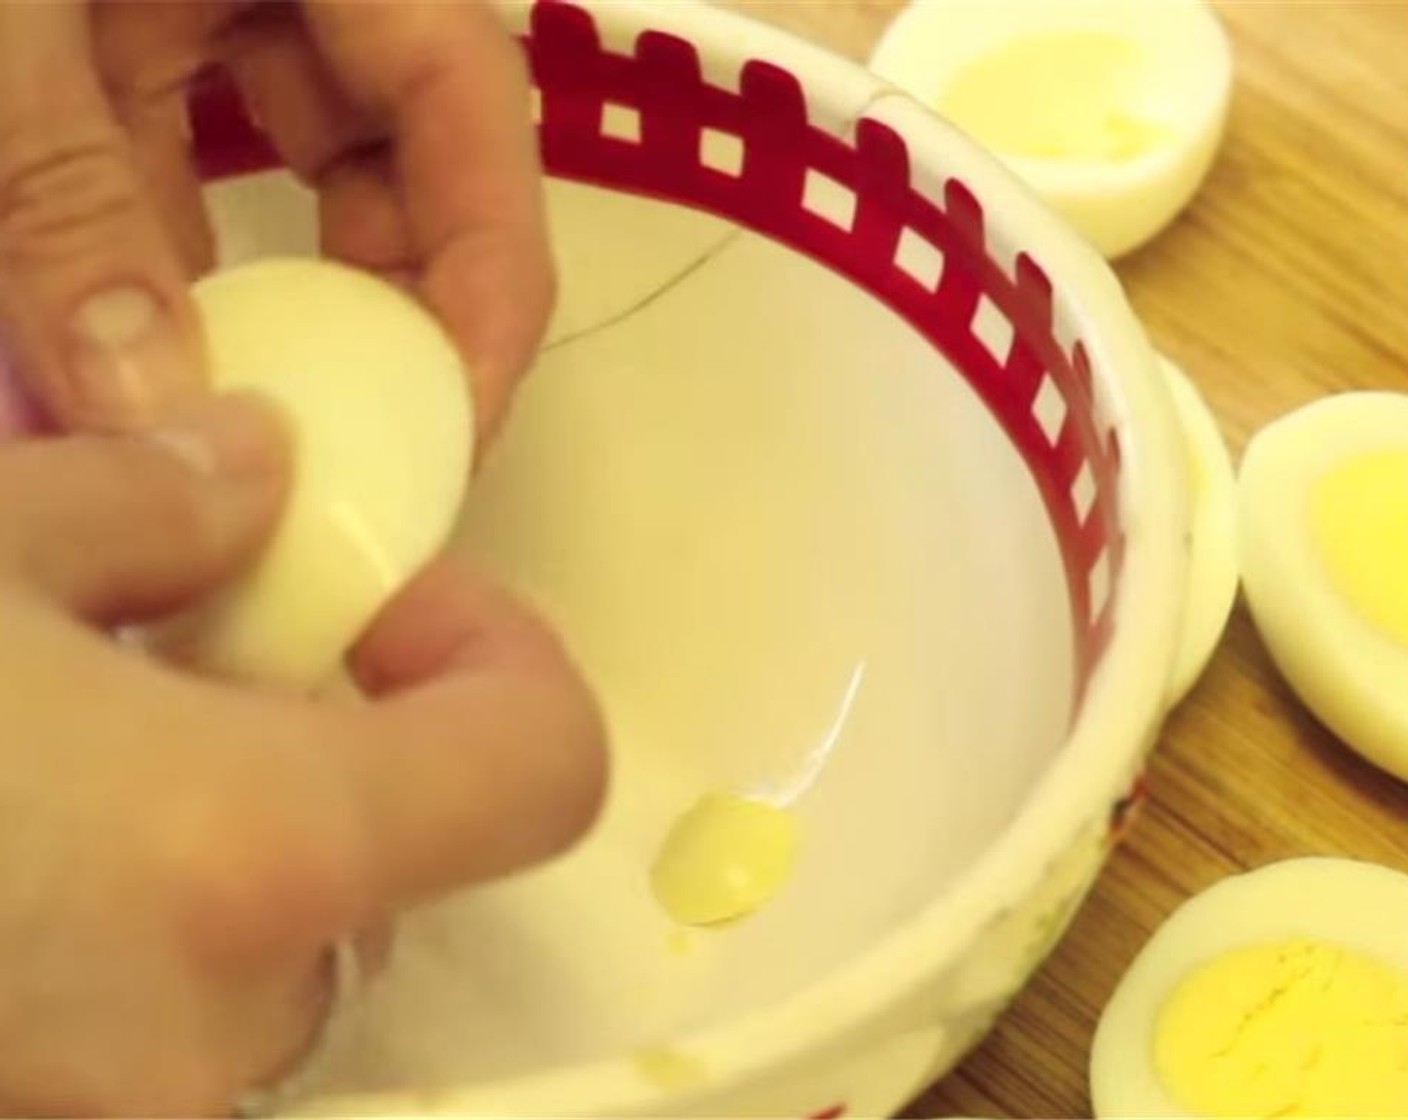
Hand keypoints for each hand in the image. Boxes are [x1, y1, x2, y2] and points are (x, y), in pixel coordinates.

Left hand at [0, 0, 550, 435]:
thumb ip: (61, 194)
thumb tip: (140, 404)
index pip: (469, 98)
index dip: (488, 266)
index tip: (453, 414)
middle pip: (406, 147)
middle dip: (388, 302)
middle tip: (351, 443)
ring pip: (292, 161)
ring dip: (271, 291)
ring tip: (241, 414)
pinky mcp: (107, 21)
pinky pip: (175, 147)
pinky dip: (158, 243)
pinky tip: (124, 333)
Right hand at [0, 396, 603, 1114]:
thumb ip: (150, 500)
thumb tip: (256, 468)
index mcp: (245, 856)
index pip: (542, 765)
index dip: (498, 656)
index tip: (385, 602)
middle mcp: (214, 1034)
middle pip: (388, 866)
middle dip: (323, 753)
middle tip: (179, 665)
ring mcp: (128, 1114)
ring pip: (263, 961)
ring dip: (215, 854)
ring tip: (63, 761)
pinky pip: (151, 1030)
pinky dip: (128, 938)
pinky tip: (21, 853)